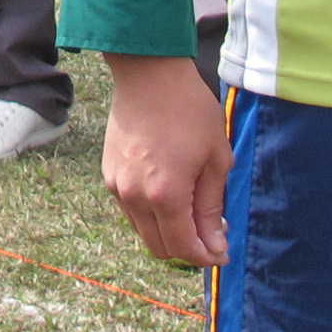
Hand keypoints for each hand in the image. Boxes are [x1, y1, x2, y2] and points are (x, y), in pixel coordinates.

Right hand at [101, 55, 231, 268]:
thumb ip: (211, 207)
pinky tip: (169, 193)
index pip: (184, 248)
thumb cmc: (189, 111)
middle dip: (188, 248)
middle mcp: (135, 196)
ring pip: (143, 232)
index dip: (206, 257)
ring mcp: (117, 185)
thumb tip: (214, 245)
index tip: (222, 251)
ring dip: (168, 232)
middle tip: (211, 232)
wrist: (149, 74)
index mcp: (166, 195)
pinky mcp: (109, 173)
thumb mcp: (215, 159)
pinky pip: (131, 210)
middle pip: (160, 248)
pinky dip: (151, 215)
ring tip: (192, 210)